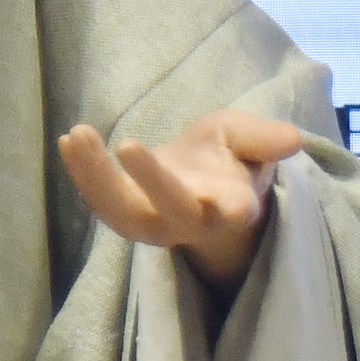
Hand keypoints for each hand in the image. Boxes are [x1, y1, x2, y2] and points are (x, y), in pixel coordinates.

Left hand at [58, 113, 312, 291]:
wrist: (198, 186)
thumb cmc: (226, 161)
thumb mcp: (247, 139)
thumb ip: (264, 138)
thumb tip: (291, 139)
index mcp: (231, 206)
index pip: (234, 212)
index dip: (233, 208)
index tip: (237, 204)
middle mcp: (191, 223)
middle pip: (172, 212)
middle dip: (152, 182)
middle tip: (129, 144)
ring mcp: (154, 225)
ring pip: (124, 214)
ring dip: (98, 177)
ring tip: (78, 135)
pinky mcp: (125, 217)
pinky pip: (100, 203)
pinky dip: (82, 173)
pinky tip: (68, 141)